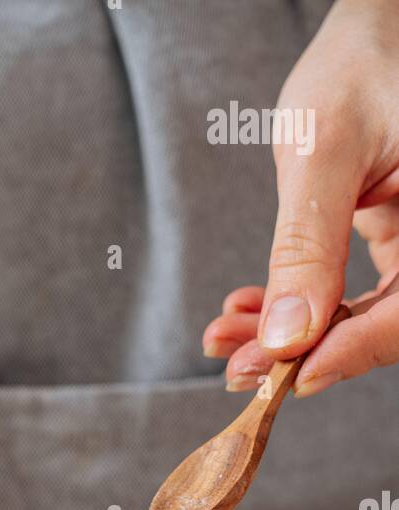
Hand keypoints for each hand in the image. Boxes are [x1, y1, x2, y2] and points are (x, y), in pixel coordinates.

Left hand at [203, 0, 398, 396]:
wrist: (375, 30)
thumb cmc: (362, 64)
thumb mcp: (326, 149)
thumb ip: (307, 244)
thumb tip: (286, 337)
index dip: (351, 352)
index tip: (287, 376)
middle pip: (384, 325)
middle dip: (303, 352)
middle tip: (236, 366)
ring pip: (363, 318)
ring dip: (290, 337)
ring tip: (226, 338)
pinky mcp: (398, 245)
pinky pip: (354, 296)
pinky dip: (298, 307)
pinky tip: (247, 310)